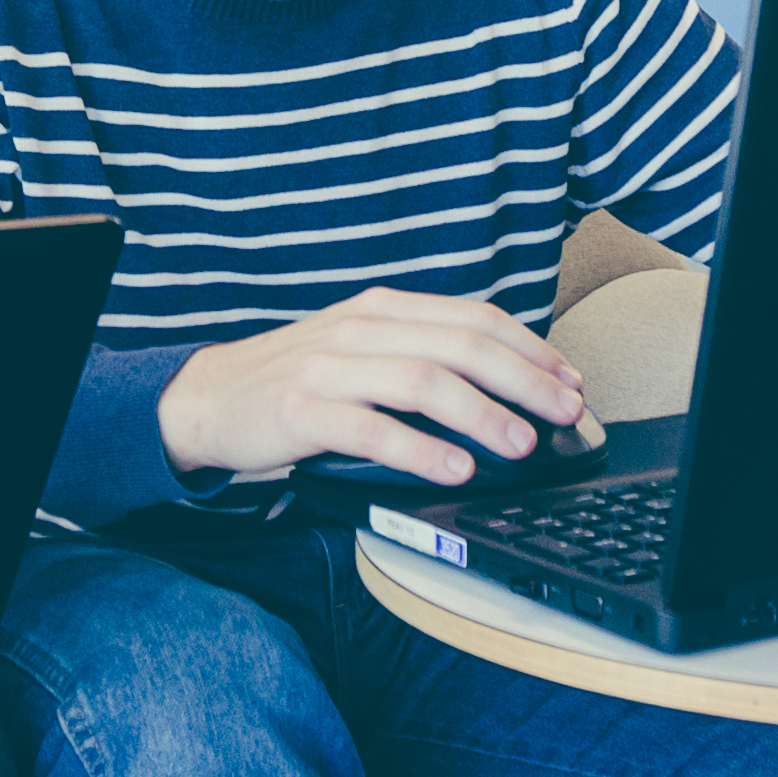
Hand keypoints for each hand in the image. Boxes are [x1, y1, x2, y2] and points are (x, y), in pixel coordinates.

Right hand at [160, 288, 585, 483]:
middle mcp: (360, 329)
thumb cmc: (295, 380)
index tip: (569, 381)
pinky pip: (373, 429)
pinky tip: (455, 468)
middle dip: (525, 379)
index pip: (474, 318)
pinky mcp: (303, 412)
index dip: (531, 349)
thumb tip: (502, 384)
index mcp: (382, 309)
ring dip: (483, 414)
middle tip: (564, 413)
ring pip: (424, 381)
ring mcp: (329, 369)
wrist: (207, 398)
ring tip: (522, 443)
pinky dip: (421, 449)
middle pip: (461, 345)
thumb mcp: (360, 350)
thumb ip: (420, 354)